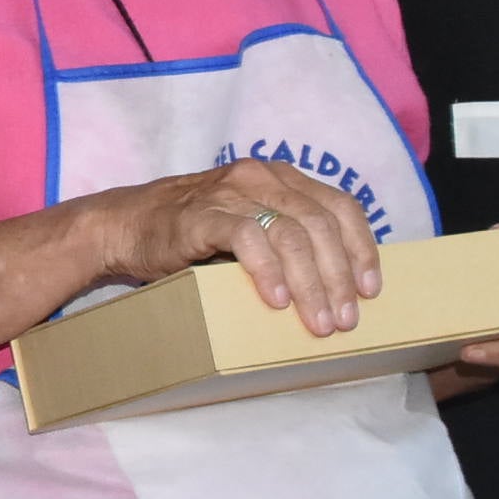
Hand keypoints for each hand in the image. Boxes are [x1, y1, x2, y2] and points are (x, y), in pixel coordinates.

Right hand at [90, 159, 378, 338]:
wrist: (127, 225)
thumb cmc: (194, 235)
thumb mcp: (250, 226)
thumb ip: (286, 238)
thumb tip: (336, 288)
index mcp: (281, 178)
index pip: (339, 205)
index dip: (362, 247)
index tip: (371, 289)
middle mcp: (261, 177)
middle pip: (319, 224)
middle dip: (339, 276)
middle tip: (345, 319)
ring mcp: (231, 193)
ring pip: (289, 232)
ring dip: (311, 282)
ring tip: (319, 321)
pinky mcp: (201, 215)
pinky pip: (246, 238)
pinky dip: (268, 270)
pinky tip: (277, 299)